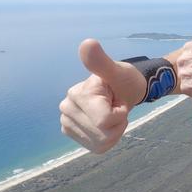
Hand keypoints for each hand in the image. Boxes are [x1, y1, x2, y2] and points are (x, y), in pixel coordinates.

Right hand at [59, 39, 146, 153]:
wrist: (124, 90)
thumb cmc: (124, 79)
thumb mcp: (117, 70)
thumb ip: (102, 61)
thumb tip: (88, 43)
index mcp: (76, 94)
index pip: (105, 121)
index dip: (120, 113)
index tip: (118, 99)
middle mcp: (66, 109)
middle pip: (103, 133)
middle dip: (117, 122)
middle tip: (115, 105)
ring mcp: (67, 124)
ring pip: (101, 142)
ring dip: (115, 130)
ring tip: (112, 112)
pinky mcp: (74, 135)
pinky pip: (98, 148)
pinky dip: (110, 139)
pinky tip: (107, 124)